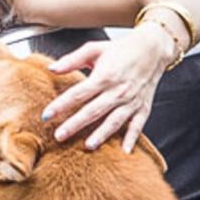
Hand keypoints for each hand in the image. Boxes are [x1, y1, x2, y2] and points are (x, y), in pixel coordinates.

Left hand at [42, 26, 172, 152]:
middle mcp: (118, 90)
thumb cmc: (121, 49)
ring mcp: (131, 100)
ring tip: (88, 146)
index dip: (61, 105)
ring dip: (102, 134)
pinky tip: (124, 151)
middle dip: (75, 125)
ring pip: (115, 121)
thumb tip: (52, 69)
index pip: (78, 93)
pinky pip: (137, 125)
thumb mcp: (95, 49)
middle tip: (59, 136)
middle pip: (93, 111)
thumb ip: (72, 59)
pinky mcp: (143, 106)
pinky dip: (132, 138)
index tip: (46, 115)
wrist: (153, 48)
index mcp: (105, 76)